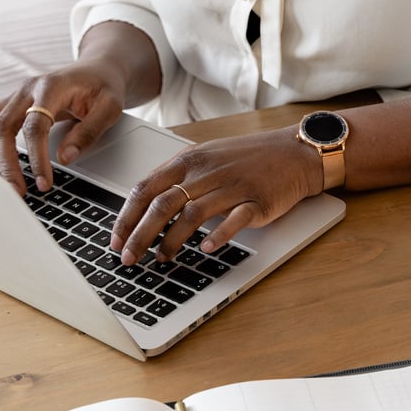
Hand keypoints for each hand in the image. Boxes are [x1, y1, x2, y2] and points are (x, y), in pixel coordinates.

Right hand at [0, 58, 127, 194]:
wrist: (97, 70)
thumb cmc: (104, 88)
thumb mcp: (111, 108)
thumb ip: (89, 132)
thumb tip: (65, 158)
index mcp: (51, 87)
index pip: (35, 125)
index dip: (37, 157)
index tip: (44, 182)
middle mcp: (27, 89)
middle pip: (2, 126)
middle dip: (6, 162)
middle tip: (17, 191)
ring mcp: (16, 95)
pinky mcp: (11, 104)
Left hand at [110, 127, 322, 264]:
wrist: (295, 152)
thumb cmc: (249, 158)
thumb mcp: (207, 157)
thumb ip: (178, 177)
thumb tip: (145, 205)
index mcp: (190, 160)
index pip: (146, 188)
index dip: (127, 216)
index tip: (116, 239)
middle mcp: (207, 171)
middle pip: (163, 204)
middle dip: (140, 234)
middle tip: (129, 257)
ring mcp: (232, 185)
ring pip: (192, 214)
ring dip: (171, 240)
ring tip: (162, 258)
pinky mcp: (257, 200)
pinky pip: (235, 219)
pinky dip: (218, 235)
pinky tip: (206, 248)